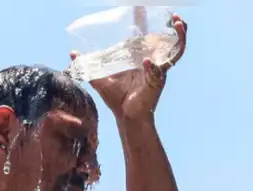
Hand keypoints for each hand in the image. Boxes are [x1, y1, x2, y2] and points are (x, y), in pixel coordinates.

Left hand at [71, 13, 187, 119]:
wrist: (126, 117)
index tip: (139, 6)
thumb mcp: (99, 79)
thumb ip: (88, 66)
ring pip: (176, 50)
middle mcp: (151, 61)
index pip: (143, 34)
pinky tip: (148, 61)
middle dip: (176, 27)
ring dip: (180, 37)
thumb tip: (72, 54)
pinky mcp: (158, 82)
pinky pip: (161, 70)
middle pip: (168, 39)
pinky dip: (154, 66)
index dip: (142, 20)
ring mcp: (158, 70)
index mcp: (139, 57)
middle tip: (174, 15)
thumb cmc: (116, 99)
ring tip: (179, 25)